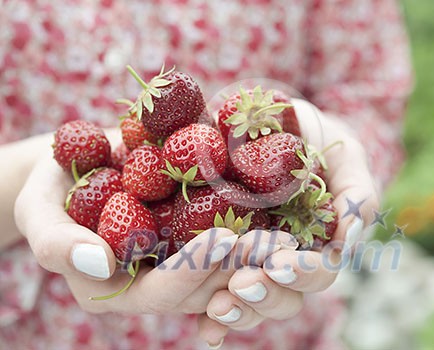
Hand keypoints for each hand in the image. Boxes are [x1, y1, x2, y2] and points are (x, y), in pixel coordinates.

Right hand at [14, 145, 303, 346]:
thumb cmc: (53, 191)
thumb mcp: (39, 212)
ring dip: (259, 256)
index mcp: (120, 290)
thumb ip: (57, 243)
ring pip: (228, 273)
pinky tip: (282, 221)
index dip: (194, 269)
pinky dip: (258, 236)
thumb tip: (98, 264)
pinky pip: (234, 248)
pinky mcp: (198, 240)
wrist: (84, 165)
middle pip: (207, 288)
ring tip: (288, 234)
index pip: (164, 292)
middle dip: (241, 267)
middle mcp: (156, 285)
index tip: (224, 237)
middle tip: (277, 241)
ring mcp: (181, 264)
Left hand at [198, 99, 379, 345]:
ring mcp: (248, 260)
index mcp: (317, 242)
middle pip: (284, 296)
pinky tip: (203, 327)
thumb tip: (352, 238)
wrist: (264, 118)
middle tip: (242, 283)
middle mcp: (284, 258)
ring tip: (216, 307)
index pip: (318, 271)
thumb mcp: (343, 155)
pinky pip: (212, 292)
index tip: (279, 263)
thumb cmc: (312, 137)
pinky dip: (211, 317)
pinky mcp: (214, 255)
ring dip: (237, 311)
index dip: (303, 273)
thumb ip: (357, 195)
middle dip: (265, 295)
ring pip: (250, 302)